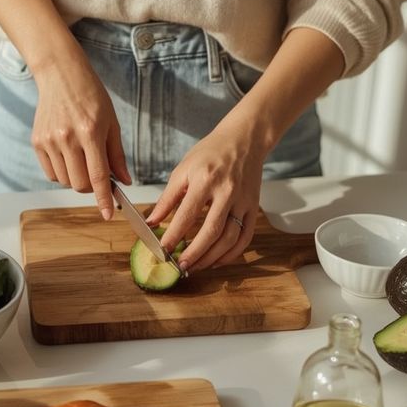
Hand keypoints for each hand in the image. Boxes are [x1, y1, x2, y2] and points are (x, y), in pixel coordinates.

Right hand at [31, 46, 130, 218]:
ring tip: (83, 159)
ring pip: (65, 181)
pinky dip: (62, 172)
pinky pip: (51, 172)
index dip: (104, 199)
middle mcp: (67, 138)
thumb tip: (124, 181)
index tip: (107, 215)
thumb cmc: (91, 97)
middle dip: (92, 188)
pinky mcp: (37, 142)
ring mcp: (49, 141)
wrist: (61, 76)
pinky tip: (69, 156)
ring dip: (77, 179)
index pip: (98, 176)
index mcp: (90, 133)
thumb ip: (117, 155)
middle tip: (99, 176)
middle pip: (79, 184)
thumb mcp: (112, 123)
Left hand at [146, 116, 266, 271]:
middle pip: (211, 231)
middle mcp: (226, 191)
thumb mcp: (183, 170)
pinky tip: (217, 260)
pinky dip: (232, 253)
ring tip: (196, 266)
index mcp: (205, 179)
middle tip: (180, 266)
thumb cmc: (211, 152)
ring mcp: (243, 201)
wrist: (244, 140)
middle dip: (194, 253)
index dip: (173, 236)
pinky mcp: (254, 207)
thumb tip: (152, 222)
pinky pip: (245, 237)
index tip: (163, 251)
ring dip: (212, 257)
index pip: (187, 215)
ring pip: (230, 238)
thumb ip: (167, 198)